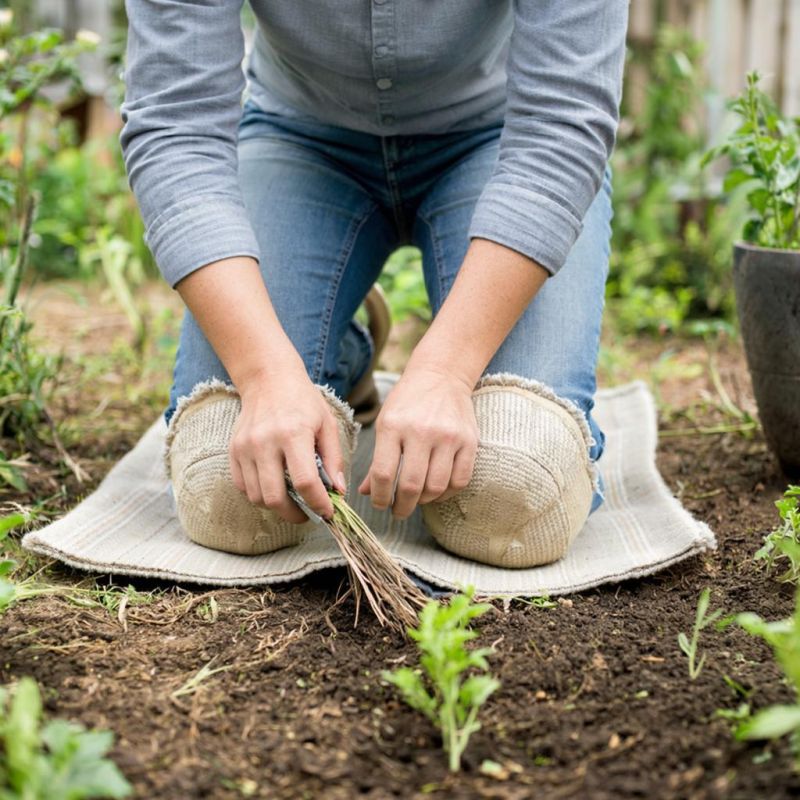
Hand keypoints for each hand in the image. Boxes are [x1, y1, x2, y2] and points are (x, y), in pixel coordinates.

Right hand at [229, 372, 346, 522]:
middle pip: (275, 497)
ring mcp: (245, 448)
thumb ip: (334, 459)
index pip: (304, 482)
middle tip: (308, 514)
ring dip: (276, 506)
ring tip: (293, 500)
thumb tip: (338, 492)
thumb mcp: (327, 424)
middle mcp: (265, 442)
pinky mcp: (233, 451)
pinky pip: (242, 486)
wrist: (268, 379)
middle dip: (295, 515)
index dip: (318, 504)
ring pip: (256, 497)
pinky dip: (258, 494)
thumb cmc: (303, 401)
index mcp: (293, 434)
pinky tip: (274, 487)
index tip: (328, 512)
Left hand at [358, 366, 477, 517]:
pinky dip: (447, 493)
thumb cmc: (407, 402)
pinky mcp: (469, 441)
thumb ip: (377, 460)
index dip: (380, 497)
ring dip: (424, 501)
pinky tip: (437, 491)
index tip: (380, 504)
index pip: (383, 474)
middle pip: (411, 485)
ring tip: (416, 500)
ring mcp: (448, 436)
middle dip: (402, 507)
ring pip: (436, 487)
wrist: (441, 376)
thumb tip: (366, 493)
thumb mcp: (385, 423)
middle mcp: (421, 431)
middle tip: (398, 512)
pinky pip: (460, 480)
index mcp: (393, 426)